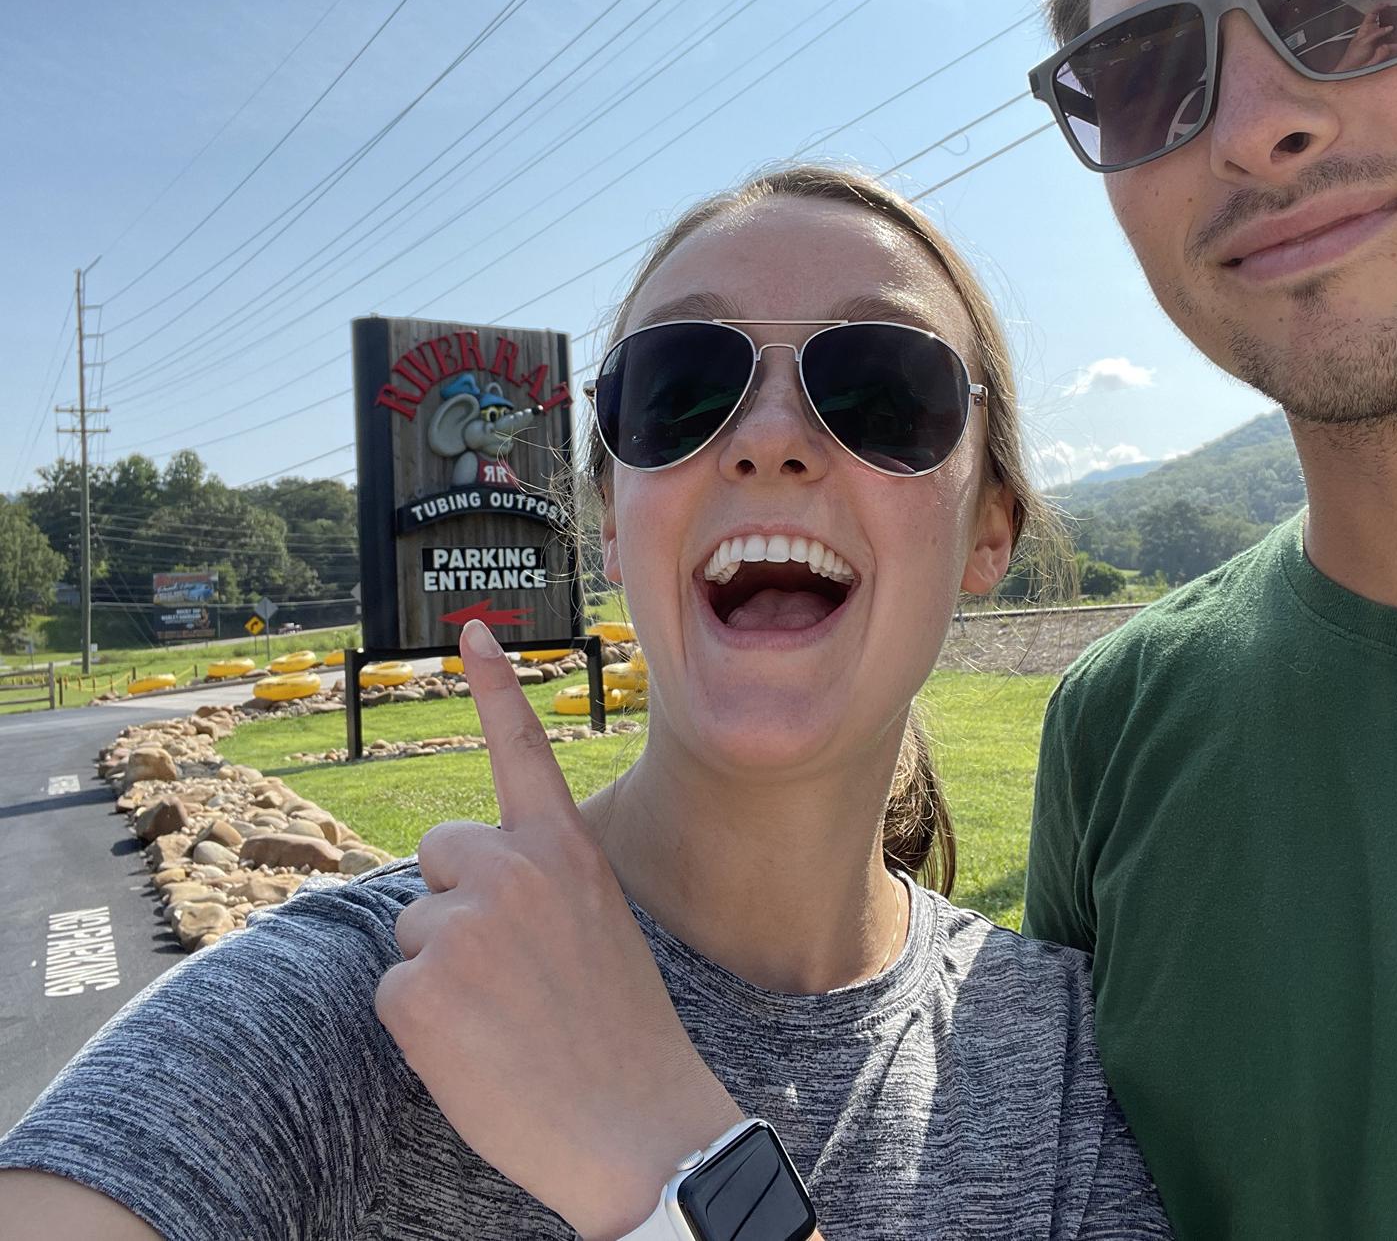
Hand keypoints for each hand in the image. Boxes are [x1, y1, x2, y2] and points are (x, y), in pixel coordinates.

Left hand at [374, 620, 743, 1240]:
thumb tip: (461, 880)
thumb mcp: (600, 927)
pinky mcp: (417, 987)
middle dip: (455, 900)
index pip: (524, 749)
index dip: (495, 686)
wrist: (638, 1131)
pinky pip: (393, 990)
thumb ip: (538, 883)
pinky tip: (476, 1051)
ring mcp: (460, 923)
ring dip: (441, 970)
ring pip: (414, 927)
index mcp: (566, 851)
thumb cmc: (621, 1033)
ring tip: (504, 1019)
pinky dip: (422, 1026)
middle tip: (508, 970)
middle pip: (439, 853)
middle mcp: (512, 868)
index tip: (467, 631)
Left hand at [1332, 4, 1396, 70]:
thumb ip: (1376, 33)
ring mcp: (1380, 41)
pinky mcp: (1385, 49)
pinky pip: (1395, 46)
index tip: (1386, 4)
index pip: (1372, 15)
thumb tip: (1389, 28)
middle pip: (1385, 22)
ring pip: (1392, 33)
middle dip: (1392, 18)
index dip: (1379, 8)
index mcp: (1365, 29)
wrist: (1355, 70)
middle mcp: (1374, 34)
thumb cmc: (1353, 56)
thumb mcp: (1363, 41)